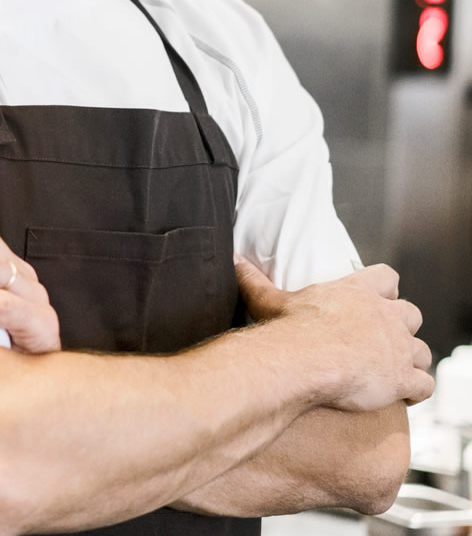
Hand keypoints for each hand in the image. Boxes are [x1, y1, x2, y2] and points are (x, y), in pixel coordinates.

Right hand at [234, 257, 433, 411]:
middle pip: (412, 313)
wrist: (309, 361)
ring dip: (413, 362)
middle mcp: (385, 315)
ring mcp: (398, 347)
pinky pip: (424, 385)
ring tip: (394, 373)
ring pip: (423, 351)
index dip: (387, 288)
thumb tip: (234, 261)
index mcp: (358, 291)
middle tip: (385, 341)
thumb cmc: (292, 331)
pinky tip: (402, 398)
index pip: (388, 277)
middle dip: (403, 327)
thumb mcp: (271, 301)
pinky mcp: (405, 377)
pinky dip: (417, 392)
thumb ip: (255, 281)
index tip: (379, 299)